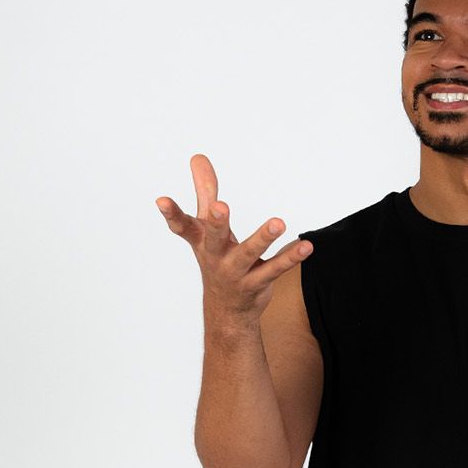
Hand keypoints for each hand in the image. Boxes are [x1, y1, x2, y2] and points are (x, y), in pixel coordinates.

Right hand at [155, 154, 311, 325]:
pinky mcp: (257, 283)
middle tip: (220, 206)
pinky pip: (275, 269)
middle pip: (214, 239)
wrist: (226, 310)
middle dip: (217, 223)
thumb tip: (197, 157)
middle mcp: (215, 257)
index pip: (183, 226)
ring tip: (279, 222)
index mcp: (201, 241)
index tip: (161, 200)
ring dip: (263, 238)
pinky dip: (291, 257)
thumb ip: (205, 191)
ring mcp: (235, 273)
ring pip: (249, 254)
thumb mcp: (207, 226)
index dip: (171, 214)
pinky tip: (306, 246)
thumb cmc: (216, 257)